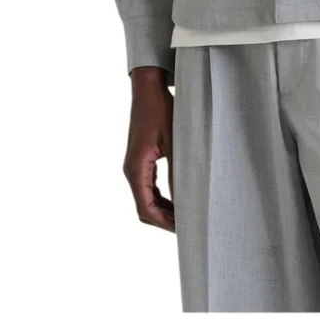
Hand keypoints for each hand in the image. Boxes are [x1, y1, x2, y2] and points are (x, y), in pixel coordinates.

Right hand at [125, 66, 174, 231]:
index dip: (163, 222)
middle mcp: (132, 170)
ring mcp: (135, 165)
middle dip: (163, 220)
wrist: (148, 89)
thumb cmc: (161, 110)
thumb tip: (186, 198)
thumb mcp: (174, 141)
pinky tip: (179, 199)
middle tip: (187, 226)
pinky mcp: (141, 160)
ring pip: (146, 198)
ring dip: (163, 210)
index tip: (182, 229)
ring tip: (185, 216)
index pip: (145, 208)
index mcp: (136, 168)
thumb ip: (178, 170)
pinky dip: (161, 197)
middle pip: (144, 208)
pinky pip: (148, 186)